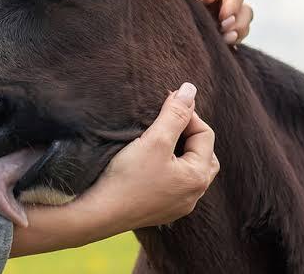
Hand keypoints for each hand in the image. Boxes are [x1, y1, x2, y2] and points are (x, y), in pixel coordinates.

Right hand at [10, 83, 218, 255]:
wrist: (99, 214)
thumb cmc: (127, 177)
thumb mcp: (155, 139)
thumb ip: (175, 113)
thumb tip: (190, 89)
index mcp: (198, 177)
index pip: (204, 134)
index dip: (187, 114)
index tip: (166, 102)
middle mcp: (194, 195)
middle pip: (202, 153)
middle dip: (188, 133)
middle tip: (167, 120)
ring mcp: (178, 205)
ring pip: (188, 169)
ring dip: (179, 150)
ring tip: (160, 138)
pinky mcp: (162, 210)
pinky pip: (174, 183)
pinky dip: (169, 167)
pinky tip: (151, 161)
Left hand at [179, 0, 252, 44]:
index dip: (233, 4)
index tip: (224, 18)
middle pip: (244, 10)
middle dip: (238, 23)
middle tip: (225, 33)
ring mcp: (219, 16)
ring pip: (240, 26)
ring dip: (236, 35)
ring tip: (225, 41)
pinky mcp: (214, 32)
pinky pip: (229, 41)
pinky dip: (228, 46)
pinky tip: (220, 49)